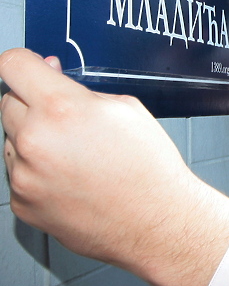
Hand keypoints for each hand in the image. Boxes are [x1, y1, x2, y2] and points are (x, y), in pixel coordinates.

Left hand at [0, 48, 228, 285]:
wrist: (156, 222)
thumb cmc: (149, 170)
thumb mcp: (126, 109)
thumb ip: (82, 91)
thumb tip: (53, 79)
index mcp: (61, 108)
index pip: (13, 65)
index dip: (27, 63)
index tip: (31, 68)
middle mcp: (34, 140)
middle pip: (9, 102)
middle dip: (33, 103)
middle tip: (68, 118)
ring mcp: (24, 175)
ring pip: (12, 140)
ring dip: (34, 139)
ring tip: (76, 155)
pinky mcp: (22, 203)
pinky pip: (19, 174)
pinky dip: (38, 172)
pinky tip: (72, 178)